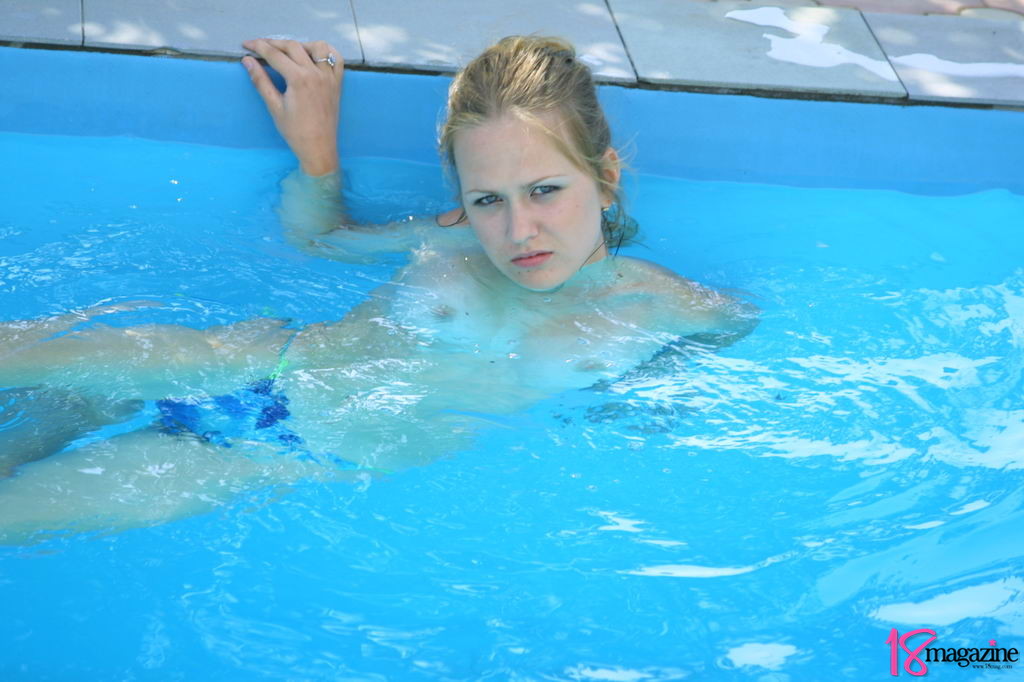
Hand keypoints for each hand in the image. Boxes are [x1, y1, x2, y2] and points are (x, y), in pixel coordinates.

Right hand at [241, 39, 343, 176]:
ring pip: (317, 47)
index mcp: (299, 79)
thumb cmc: (295, 132)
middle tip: (260, 47)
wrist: (318, 148)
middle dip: (274, 43)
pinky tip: (314, 55)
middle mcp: (316, 74)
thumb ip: (261, 81)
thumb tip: (247, 61)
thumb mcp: (274, 106)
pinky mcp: (337, 83)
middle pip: (293, 46)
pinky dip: (326, 51)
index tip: (246, 44)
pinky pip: (336, 59)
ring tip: (287, 51)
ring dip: (300, 44)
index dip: (258, 46)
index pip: (275, 54)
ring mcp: (329, 77)